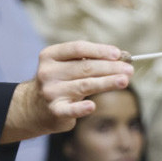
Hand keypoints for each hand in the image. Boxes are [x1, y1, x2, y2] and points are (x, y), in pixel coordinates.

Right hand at [1, 41, 133, 142]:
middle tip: (129, 69)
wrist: (32, 108)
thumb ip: (90, 60)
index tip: (118, 54)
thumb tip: (122, 56)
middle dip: (110, 67)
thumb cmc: (59, 81)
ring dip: (107, 82)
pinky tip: (92, 106)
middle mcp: (48, 72)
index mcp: (51, 55)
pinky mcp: (54, 111)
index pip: (78, 48)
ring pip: (84, 85)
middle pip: (85, 67)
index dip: (99, 50)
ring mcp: (50, 92)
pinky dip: (81, 108)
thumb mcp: (68, 66)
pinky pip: (70, 110)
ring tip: (124, 81)